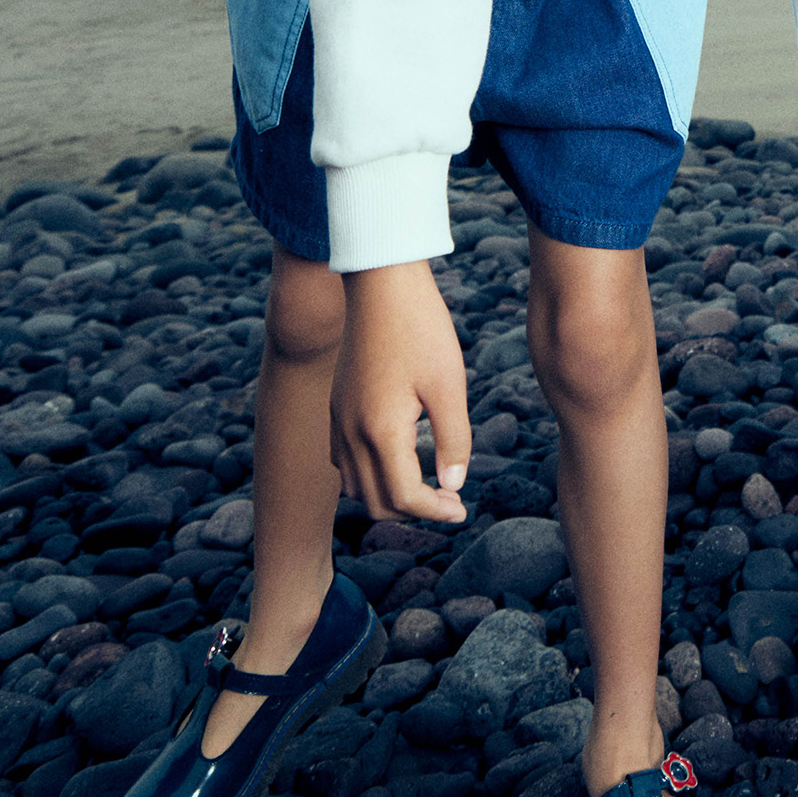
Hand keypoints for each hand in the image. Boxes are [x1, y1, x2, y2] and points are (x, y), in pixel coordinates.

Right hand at [330, 260, 469, 522]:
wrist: (381, 285)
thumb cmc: (421, 329)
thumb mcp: (449, 384)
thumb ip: (453, 440)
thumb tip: (453, 485)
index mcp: (380, 431)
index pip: (405, 497)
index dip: (436, 511)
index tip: (461, 510)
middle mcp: (350, 433)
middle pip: (376, 501)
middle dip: (414, 510)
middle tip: (449, 500)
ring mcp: (337, 421)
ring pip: (356, 485)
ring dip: (389, 495)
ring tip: (427, 483)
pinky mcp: (336, 407)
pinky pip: (345, 461)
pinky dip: (371, 473)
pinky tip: (401, 457)